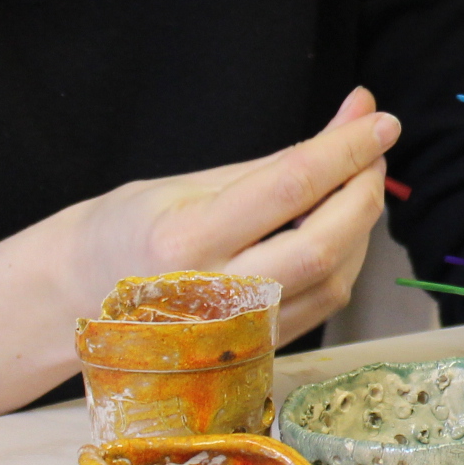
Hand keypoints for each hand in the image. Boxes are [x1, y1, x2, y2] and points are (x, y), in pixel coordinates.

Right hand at [63, 87, 396, 343]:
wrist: (82, 302)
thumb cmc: (132, 232)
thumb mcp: (193, 183)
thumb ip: (283, 157)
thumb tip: (357, 112)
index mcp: (185, 242)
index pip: (290, 187)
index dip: (346, 150)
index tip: (381, 120)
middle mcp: (214, 296)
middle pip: (324, 244)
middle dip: (364, 189)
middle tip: (375, 150)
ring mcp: (238, 334)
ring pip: (335, 278)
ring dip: (362, 224)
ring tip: (356, 181)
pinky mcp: (258, 352)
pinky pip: (324, 302)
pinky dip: (346, 258)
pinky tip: (339, 226)